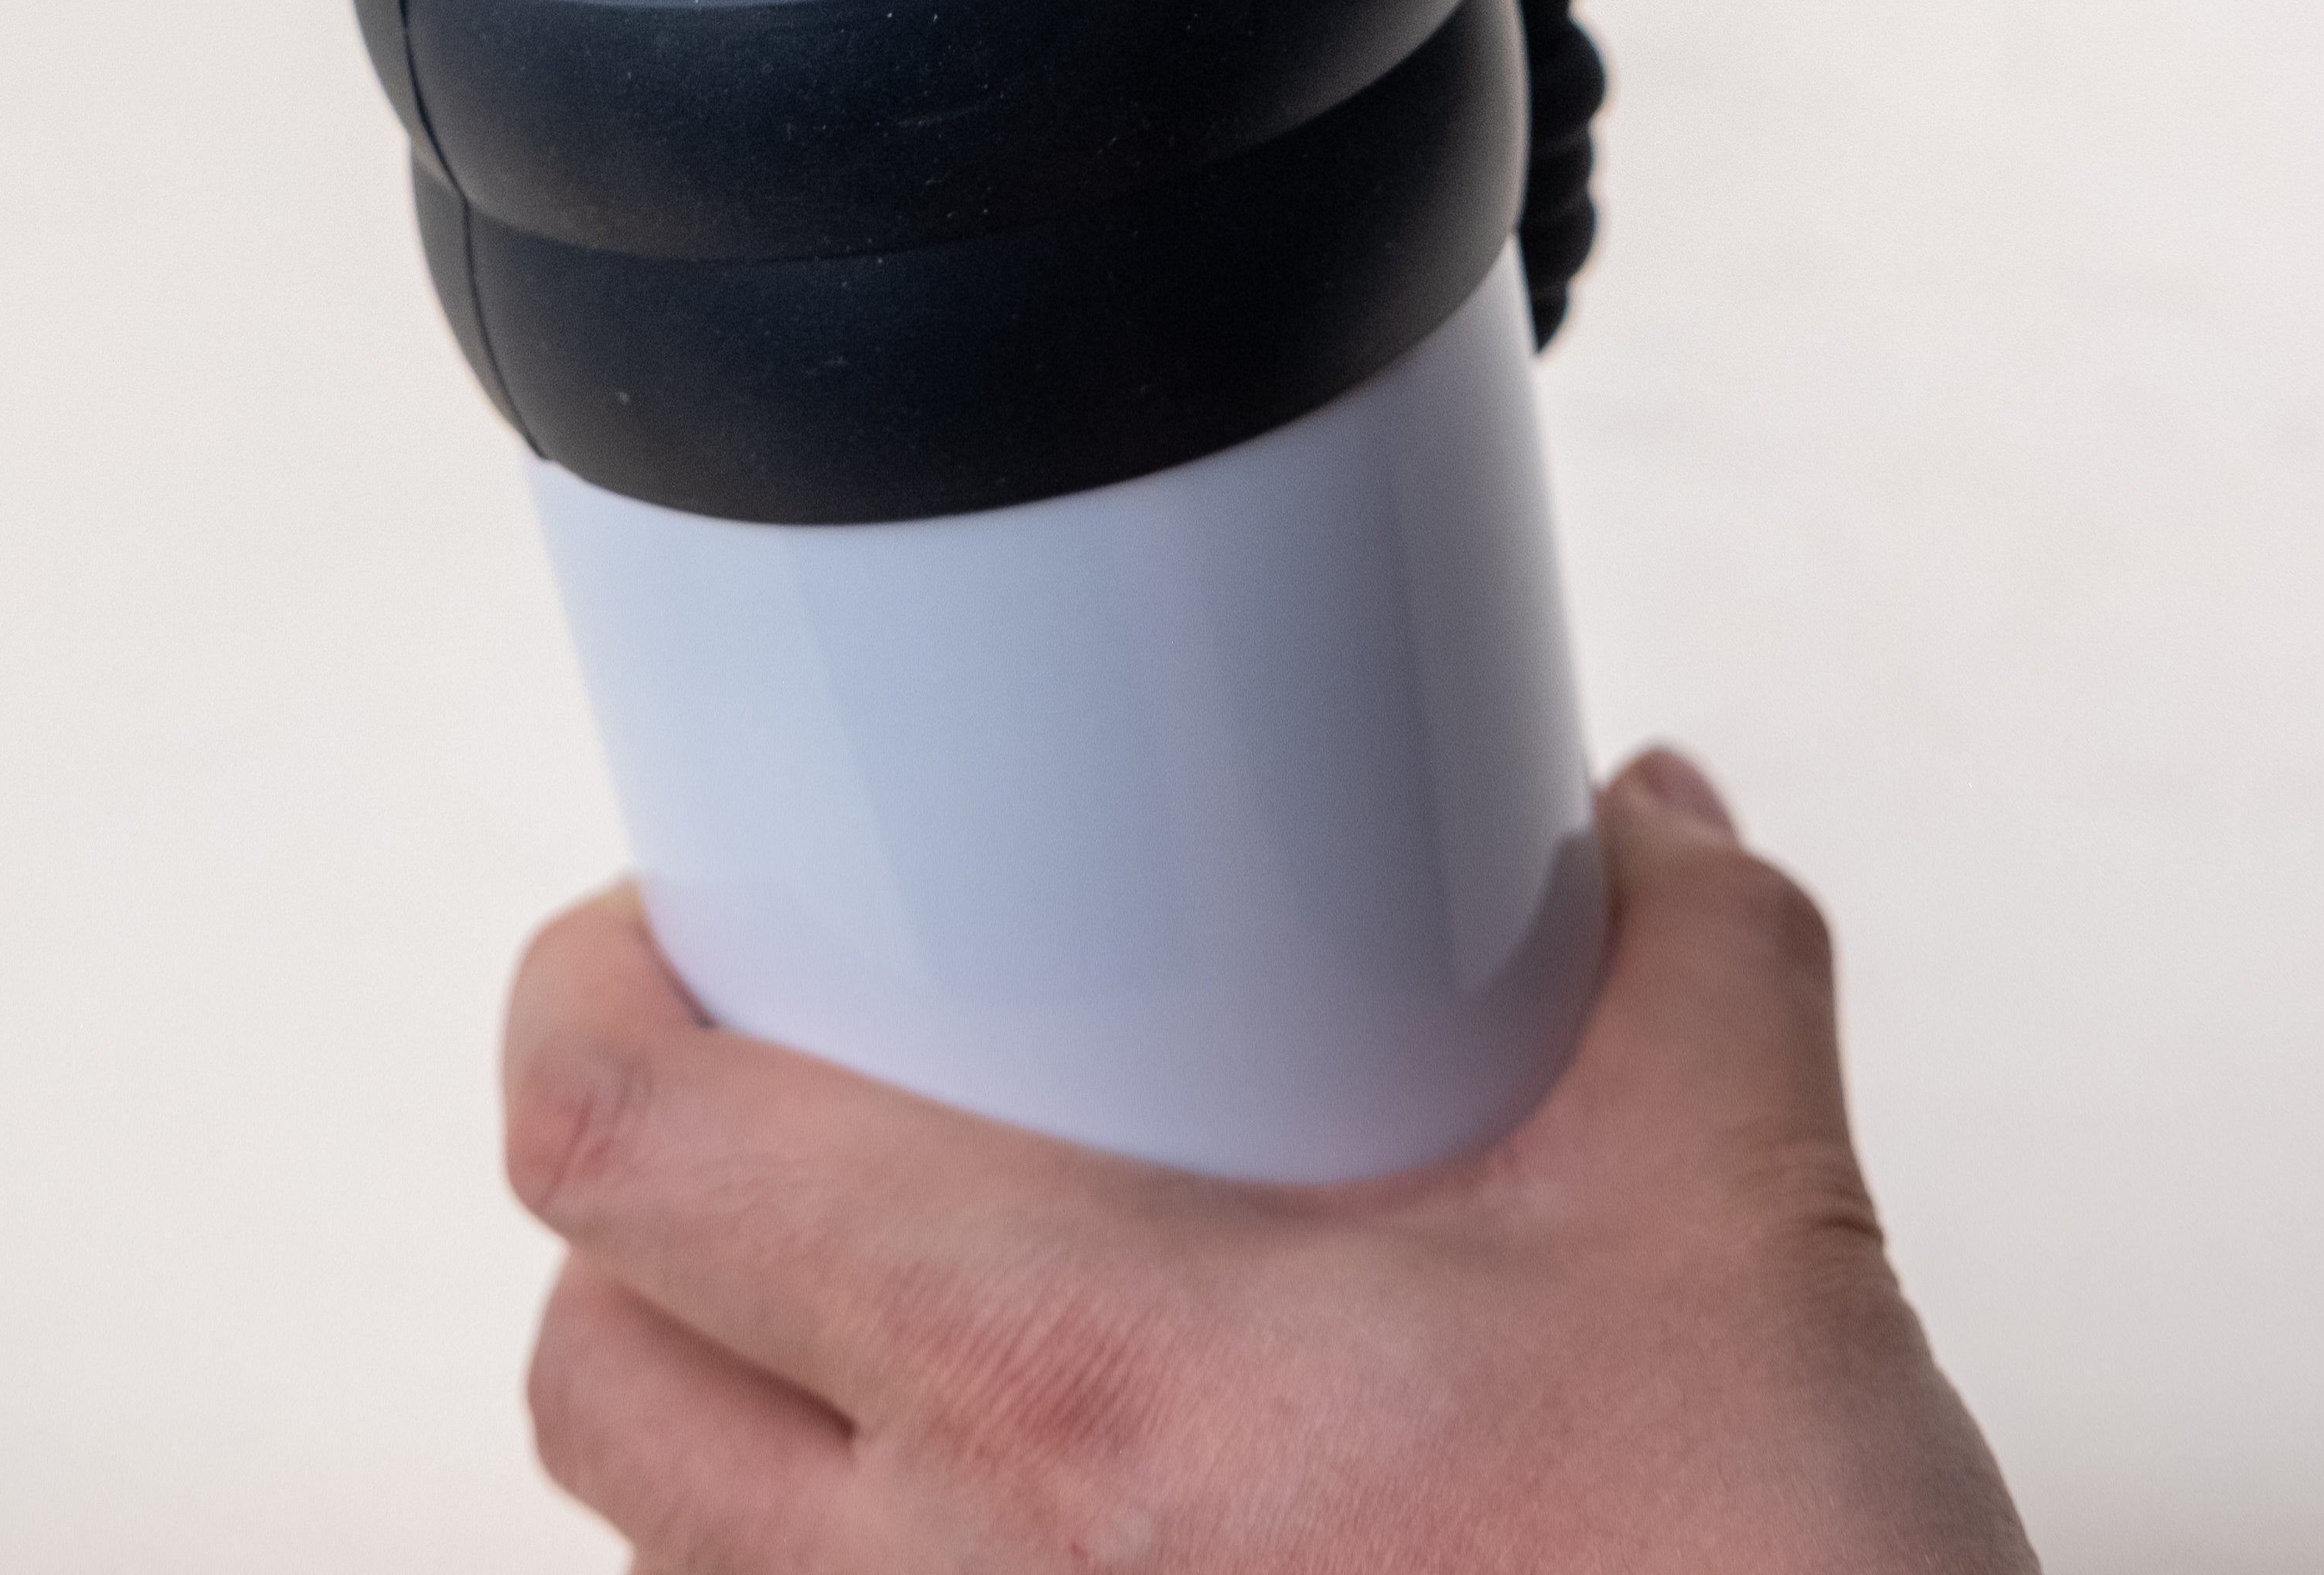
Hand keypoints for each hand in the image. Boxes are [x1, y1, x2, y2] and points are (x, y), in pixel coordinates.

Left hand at [502, 749, 2034, 1574]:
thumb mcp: (1738, 1209)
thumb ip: (1684, 956)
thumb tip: (1631, 823)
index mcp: (1065, 1374)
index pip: (627, 1153)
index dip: (589, 998)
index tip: (667, 920)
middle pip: (585, 1368)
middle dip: (637, 1196)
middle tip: (773, 1083)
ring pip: (680, 1555)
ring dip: (723, 1400)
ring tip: (870, 1283)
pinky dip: (842, 1569)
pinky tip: (997, 1501)